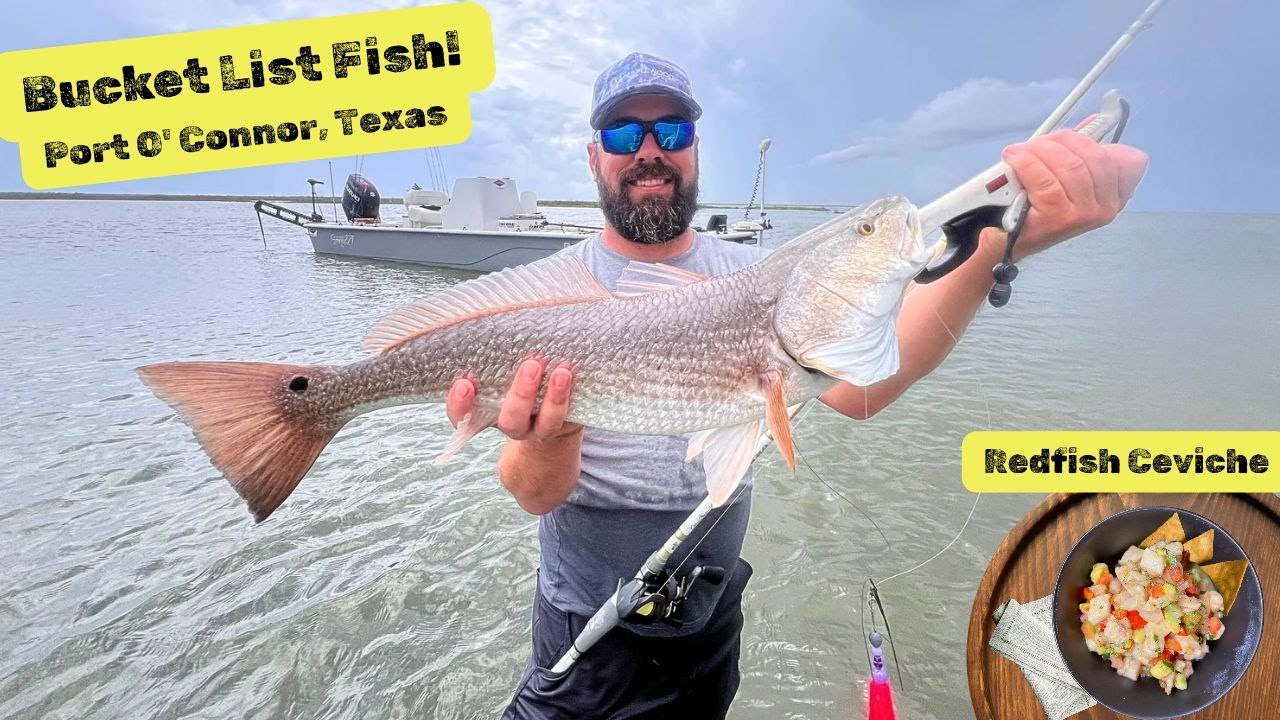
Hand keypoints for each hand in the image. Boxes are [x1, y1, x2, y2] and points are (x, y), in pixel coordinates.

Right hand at [446, 358, 582, 441]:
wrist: (551, 409)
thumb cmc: (513, 376)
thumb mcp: (498, 366)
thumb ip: (491, 351)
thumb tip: (487, 308)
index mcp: (485, 411)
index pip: (462, 415)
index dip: (460, 404)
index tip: (465, 383)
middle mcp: (512, 422)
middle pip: (510, 419)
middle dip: (521, 395)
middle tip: (531, 366)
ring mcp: (539, 427)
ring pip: (546, 421)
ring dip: (555, 398)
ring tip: (563, 372)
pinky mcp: (563, 423)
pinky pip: (568, 416)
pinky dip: (571, 396)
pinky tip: (574, 374)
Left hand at [999, 129, 1148, 258]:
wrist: (1006, 241)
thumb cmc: (1036, 208)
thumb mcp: (1065, 177)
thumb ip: (1081, 151)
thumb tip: (1093, 122)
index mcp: (1113, 198)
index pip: (1128, 160)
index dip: (1097, 140)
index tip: (1072, 135)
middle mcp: (1104, 209)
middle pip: (1093, 156)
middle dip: (1061, 141)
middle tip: (1037, 143)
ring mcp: (1082, 216)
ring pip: (1068, 166)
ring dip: (1040, 150)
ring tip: (1021, 152)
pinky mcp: (1057, 219)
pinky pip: (1044, 179)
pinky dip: (1026, 163)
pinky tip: (1014, 159)